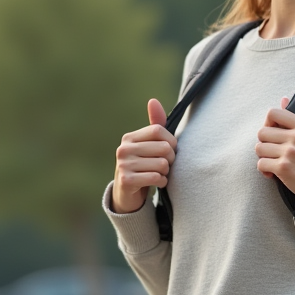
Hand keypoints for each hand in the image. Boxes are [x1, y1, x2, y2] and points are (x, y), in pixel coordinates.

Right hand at [112, 99, 176, 213]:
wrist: (127, 194)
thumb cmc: (143, 166)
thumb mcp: (149, 145)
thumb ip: (155, 125)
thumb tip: (153, 100)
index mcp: (129, 138)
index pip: (158, 130)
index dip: (171, 141)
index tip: (170, 150)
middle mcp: (123, 149)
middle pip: (163, 148)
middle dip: (170, 159)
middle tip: (164, 165)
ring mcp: (123, 165)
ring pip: (162, 164)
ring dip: (166, 172)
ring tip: (158, 174)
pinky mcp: (126, 180)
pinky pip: (156, 177)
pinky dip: (162, 182)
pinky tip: (156, 183)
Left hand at [255, 97, 294, 208]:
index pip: (273, 113)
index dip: (268, 122)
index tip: (273, 132)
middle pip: (262, 132)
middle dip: (265, 143)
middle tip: (273, 151)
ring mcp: (290, 153)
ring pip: (259, 148)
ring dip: (264, 157)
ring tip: (274, 161)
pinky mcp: (283, 168)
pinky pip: (260, 164)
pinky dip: (264, 170)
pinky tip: (273, 173)